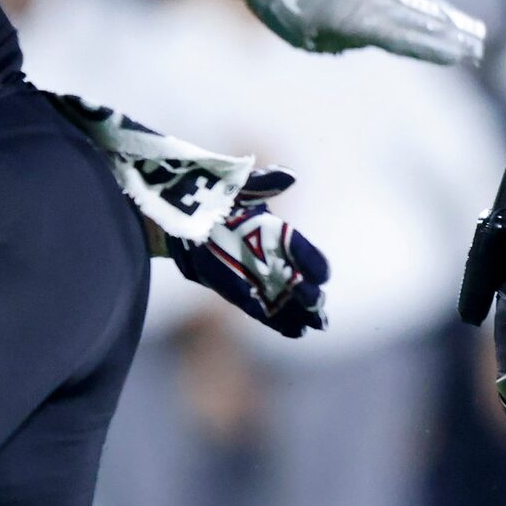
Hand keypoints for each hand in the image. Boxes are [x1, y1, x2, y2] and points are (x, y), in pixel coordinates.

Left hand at [169, 168, 330, 336]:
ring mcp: (256, 277)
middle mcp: (270, 257)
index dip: (312, 261)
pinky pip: (262, 310)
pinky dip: (278, 321)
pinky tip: (296, 331)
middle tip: (317, 307)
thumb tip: (288, 174)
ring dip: (299, 313)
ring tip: (314, 326)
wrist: (182, 218)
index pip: (300, 249)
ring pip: (284, 298)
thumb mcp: (238, 187)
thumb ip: (263, 184)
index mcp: (275, 231)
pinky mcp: (239, 292)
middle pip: (296, 279)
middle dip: (309, 294)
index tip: (322, 274)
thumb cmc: (216, 197)